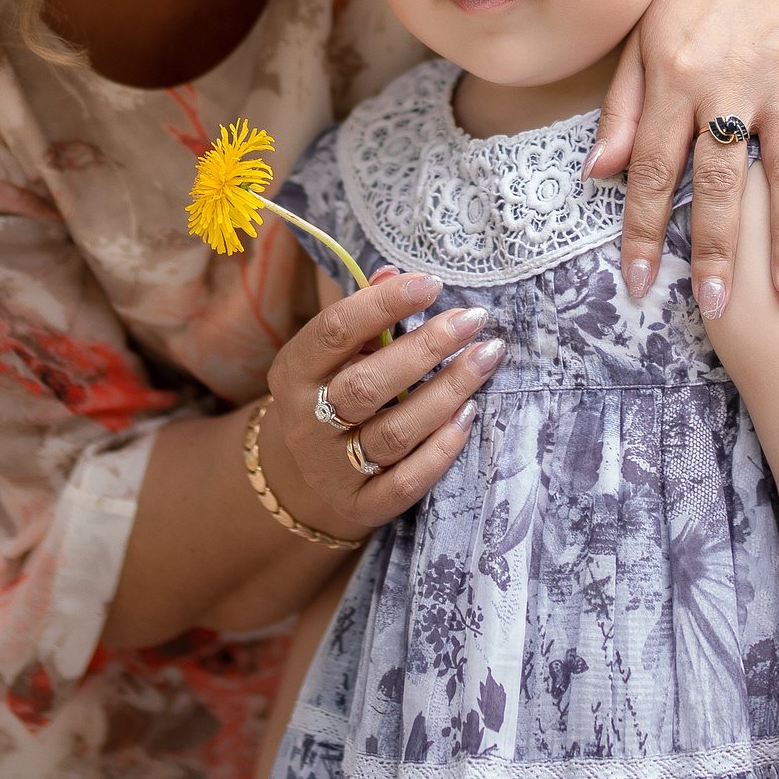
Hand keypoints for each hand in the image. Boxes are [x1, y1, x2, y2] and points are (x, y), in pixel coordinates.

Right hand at [260, 267, 505, 536]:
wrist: (302, 476)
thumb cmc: (330, 392)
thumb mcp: (333, 354)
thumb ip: (363, 315)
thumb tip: (394, 272)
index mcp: (293, 373)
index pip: (334, 332)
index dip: (383, 304)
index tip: (432, 284)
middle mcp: (306, 423)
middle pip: (367, 386)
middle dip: (426, 348)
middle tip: (473, 320)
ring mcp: (332, 470)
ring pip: (395, 433)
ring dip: (446, 393)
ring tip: (486, 358)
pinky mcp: (360, 506)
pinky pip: (406, 481)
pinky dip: (441, 450)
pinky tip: (470, 415)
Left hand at [586, 0, 778, 308]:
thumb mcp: (639, 40)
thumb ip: (622, 109)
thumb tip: (596, 176)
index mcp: (673, 76)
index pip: (651, 168)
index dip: (642, 231)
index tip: (637, 285)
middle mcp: (728, 82)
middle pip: (720, 179)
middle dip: (717, 248)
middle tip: (716, 306)